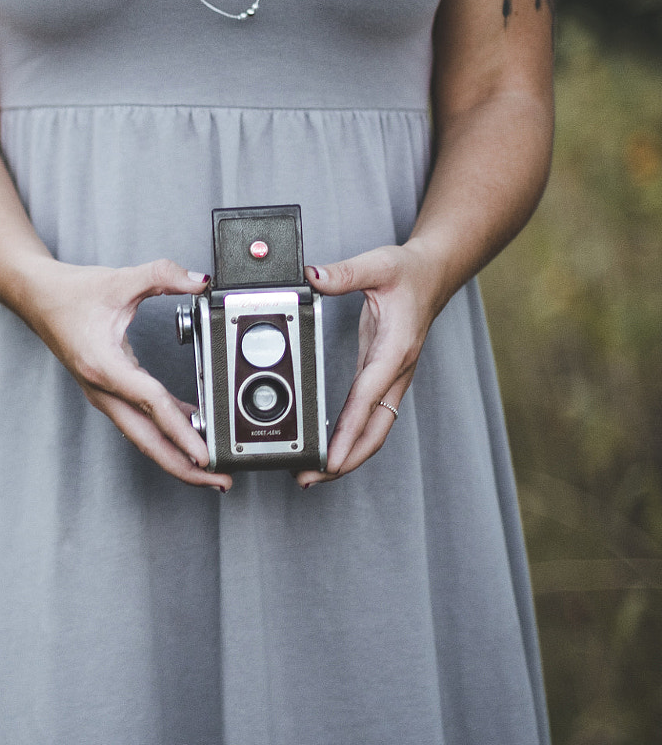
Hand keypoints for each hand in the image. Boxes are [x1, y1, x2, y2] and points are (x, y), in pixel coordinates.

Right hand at [24, 258, 232, 490]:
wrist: (36, 298)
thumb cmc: (70, 295)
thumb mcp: (120, 279)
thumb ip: (162, 275)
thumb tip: (199, 281)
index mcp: (104, 366)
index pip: (151, 405)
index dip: (181, 431)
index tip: (205, 454)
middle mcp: (103, 389)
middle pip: (147, 442)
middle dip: (184, 467)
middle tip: (219, 481)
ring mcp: (105, 395)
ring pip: (143, 437)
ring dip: (176, 456)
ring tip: (210, 471)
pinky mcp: (109, 392)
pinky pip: (141, 421)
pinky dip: (167, 433)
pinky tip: (192, 432)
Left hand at [295, 244, 448, 487]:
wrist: (434, 274)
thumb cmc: (408, 272)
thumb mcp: (378, 264)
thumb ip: (344, 273)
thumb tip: (312, 278)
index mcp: (395, 350)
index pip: (368, 399)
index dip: (348, 431)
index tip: (330, 459)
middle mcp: (396, 372)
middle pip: (375, 432)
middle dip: (344, 461)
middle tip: (309, 480)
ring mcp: (392, 380)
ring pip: (373, 430)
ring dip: (346, 456)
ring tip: (311, 476)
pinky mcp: (383, 379)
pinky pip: (368, 418)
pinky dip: (348, 437)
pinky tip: (326, 449)